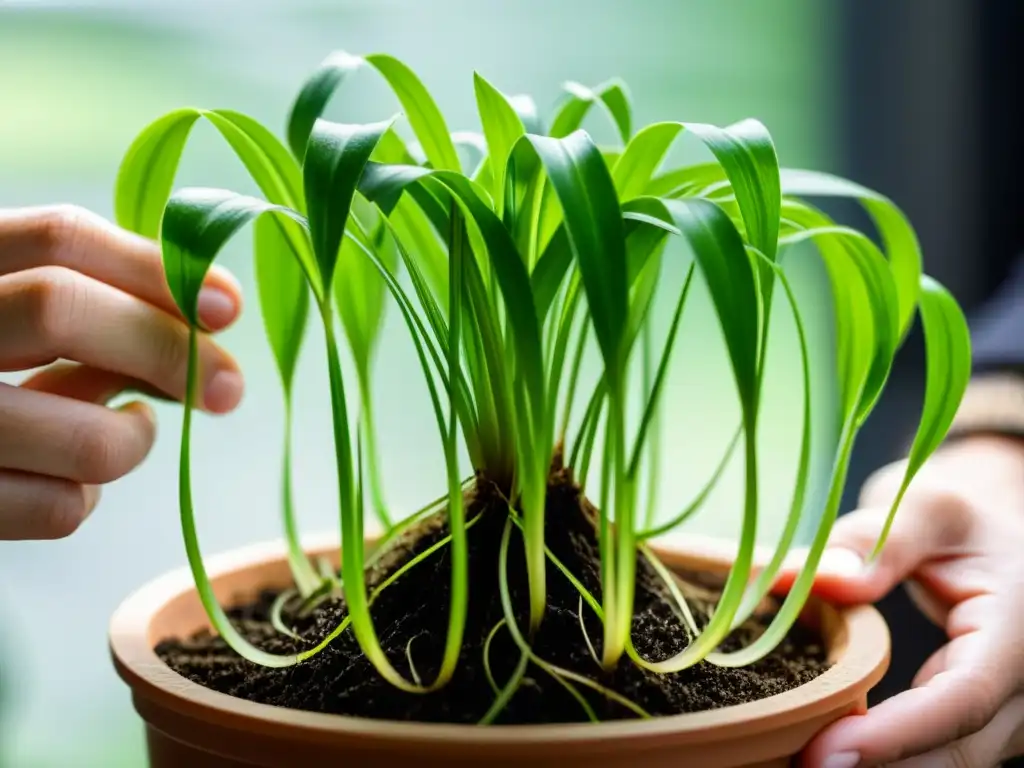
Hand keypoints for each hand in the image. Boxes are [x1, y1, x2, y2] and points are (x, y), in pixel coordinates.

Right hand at [0, 205, 243, 539]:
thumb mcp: (13, 323)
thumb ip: (88, 307)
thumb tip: (210, 311)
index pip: (56, 237)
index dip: (153, 266)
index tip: (227, 305)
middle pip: (60, 307)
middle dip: (167, 348)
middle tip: (227, 388)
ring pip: (84, 434)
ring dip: (132, 440)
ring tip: (130, 429)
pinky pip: (58, 507)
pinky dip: (82, 499)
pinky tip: (66, 480)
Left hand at [785, 435, 1023, 766]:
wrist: (999, 519)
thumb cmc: (965, 509)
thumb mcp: (926, 505)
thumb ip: (877, 541)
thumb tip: (820, 580)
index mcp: (1016, 628)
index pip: (961, 699)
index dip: (894, 734)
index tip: (825, 752)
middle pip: (958, 749)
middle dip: (880, 764)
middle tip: (797, 760)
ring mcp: (1011, 705)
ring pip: (954, 761)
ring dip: (884, 764)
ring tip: (805, 754)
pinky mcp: (986, 714)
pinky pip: (943, 750)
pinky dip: (892, 753)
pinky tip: (835, 744)